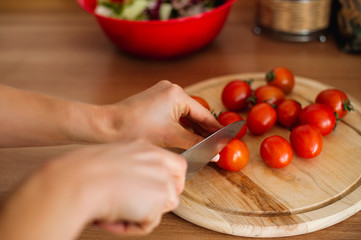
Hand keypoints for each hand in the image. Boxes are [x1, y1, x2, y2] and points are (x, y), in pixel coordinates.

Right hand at [0, 139, 185, 238]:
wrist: (76, 181)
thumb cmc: (81, 172)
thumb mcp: (110, 162)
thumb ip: (130, 170)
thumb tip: (134, 188)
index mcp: (143, 147)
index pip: (174, 164)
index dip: (169, 180)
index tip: (155, 191)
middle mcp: (156, 159)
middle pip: (177, 184)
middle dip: (163, 198)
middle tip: (140, 206)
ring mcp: (161, 177)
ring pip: (163, 205)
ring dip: (143, 214)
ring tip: (117, 211)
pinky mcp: (159, 197)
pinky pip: (150, 222)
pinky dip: (133, 226)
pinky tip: (114, 216)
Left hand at [101, 80, 221, 148]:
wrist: (106, 126)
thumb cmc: (134, 129)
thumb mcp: (170, 137)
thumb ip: (195, 143)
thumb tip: (214, 153)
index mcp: (177, 94)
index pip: (203, 114)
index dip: (216, 129)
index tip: (227, 138)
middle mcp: (170, 89)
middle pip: (195, 112)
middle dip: (205, 130)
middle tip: (216, 145)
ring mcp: (161, 93)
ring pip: (184, 113)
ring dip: (193, 128)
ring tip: (203, 143)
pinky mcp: (154, 99)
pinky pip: (174, 112)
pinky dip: (181, 124)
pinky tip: (186, 136)